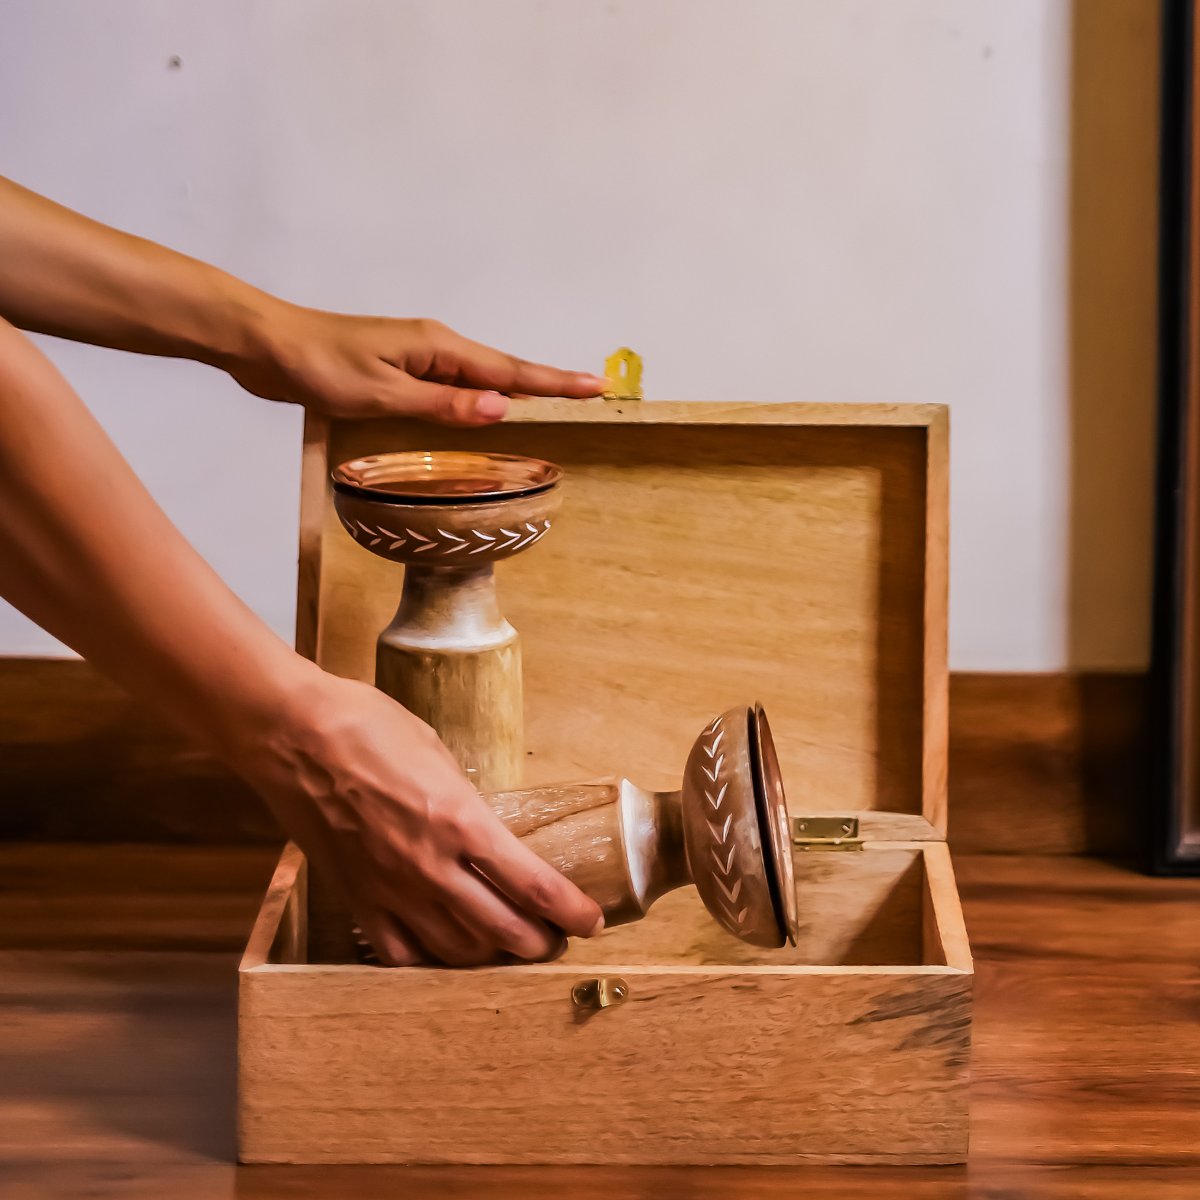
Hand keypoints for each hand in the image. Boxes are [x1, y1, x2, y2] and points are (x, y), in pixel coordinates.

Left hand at [229, 303, 607, 426]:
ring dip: (514, 393)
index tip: (595, 385)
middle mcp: (434, 349)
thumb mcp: (384, 393)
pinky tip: (484, 414)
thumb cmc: (318, 366)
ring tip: (553, 406)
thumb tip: (502, 408)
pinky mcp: (398, 373)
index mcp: (437, 348)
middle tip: (589, 395)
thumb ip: (444, 404)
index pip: (509, 371)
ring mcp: (416, 360)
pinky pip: (450, 389)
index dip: (553, 382)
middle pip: (502, 372)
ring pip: (476, 382)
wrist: (266, 345)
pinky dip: (476, 401)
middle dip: (546, 385)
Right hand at [233, 668, 603, 965]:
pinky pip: (400, 951)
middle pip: (503, 929)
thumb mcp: (439, 753)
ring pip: (456, 949)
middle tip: (555, 941)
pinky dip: (429, 959)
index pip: (532, 884)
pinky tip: (442, 952)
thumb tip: (484, 827)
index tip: (591, 921)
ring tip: (507, 950)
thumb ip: (465, 801)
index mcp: (461, 821)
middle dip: (539, 942)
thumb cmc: (367, 727)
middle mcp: (431, 865)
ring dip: (491, 956)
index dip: (570, 910)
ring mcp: (391, 888)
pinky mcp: (357, 898)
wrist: (293, 736)